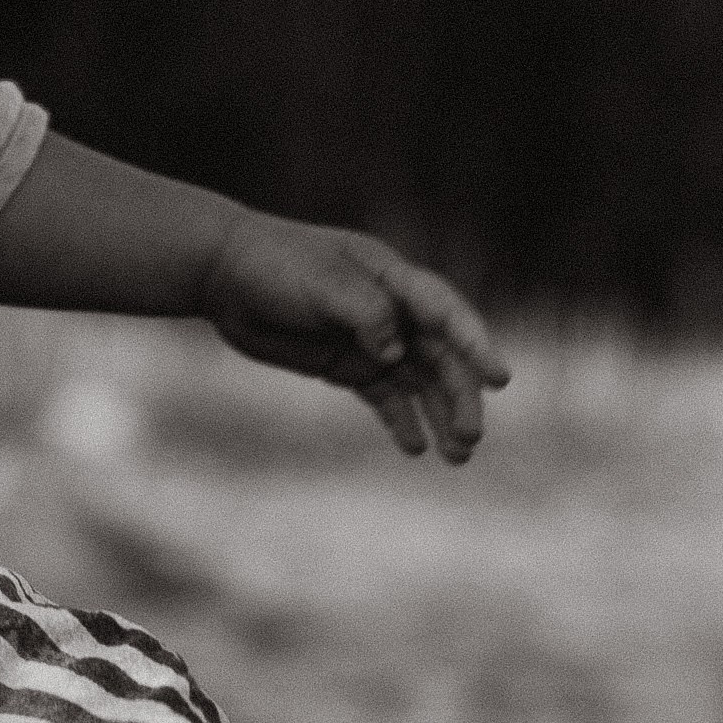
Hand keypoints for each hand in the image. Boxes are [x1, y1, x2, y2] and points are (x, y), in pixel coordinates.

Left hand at [194, 211, 507, 460]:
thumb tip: (396, 351)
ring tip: (457, 457)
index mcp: (393, 279)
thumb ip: (364, 312)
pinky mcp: (346, 364)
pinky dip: (401, 421)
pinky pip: (384, 397)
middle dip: (460, 397)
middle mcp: (392, 310)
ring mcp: (370, 340)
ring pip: (419, 382)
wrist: (223, 274)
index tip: (499, 379)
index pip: (446, 314)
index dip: (476, 345)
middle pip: (440, 357)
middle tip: (471, 438)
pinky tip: (415, 449)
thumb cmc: (274, 265)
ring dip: (440, 416)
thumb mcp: (321, 283)